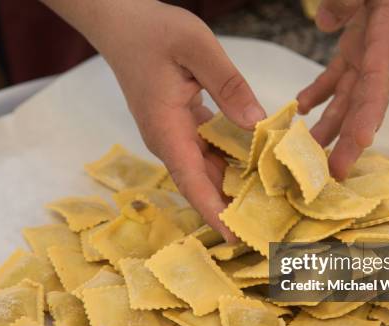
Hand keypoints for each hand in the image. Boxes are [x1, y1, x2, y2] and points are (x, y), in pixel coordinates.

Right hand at [43, 0, 264, 240]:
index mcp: (167, 128)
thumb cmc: (154, 31)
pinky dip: (228, 162)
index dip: (212, 211)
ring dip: (230, 187)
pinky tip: (253, 166)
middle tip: (265, 228)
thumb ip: (228, 85)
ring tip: (267, 203)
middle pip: (200, 184)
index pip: (191, 180)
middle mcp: (167, 140)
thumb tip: (256, 122)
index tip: (234, 237)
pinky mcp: (178, 125)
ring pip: (204, 170)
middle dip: (228, 209)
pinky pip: (205, 152)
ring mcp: (171, 134)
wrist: (121, 24)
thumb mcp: (196, 47)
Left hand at [298, 0, 388, 178]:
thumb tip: (325, 21)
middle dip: (348, 141)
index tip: (359, 143)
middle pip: (362, 106)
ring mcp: (367, 58)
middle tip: (333, 174)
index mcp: (388, 44)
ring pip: (346, 100)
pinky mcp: (355, 52)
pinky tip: (301, 109)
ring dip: (328, 127)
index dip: (369, 115)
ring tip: (308, 154)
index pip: (379, 85)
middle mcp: (380, 60)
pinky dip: (318, 94)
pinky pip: (335, 79)